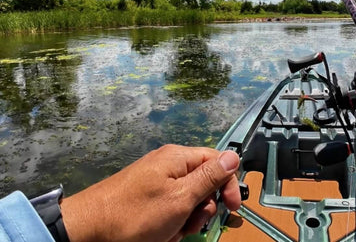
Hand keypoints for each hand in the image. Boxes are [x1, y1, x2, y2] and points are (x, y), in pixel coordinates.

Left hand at [60, 145, 240, 241]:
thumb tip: (234, 156)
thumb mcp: (180, 197)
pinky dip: (170, 224)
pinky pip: (170, 209)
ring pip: (188, 200)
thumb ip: (209, 177)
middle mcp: (169, 165)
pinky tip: (160, 234)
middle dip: (202, 208)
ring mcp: (157, 182)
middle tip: (190, 223)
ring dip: (186, 220)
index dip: (228, 184)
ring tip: (170, 232)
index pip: (218, 161)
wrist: (87, 230)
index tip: (232, 208)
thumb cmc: (135, 214)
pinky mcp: (147, 198)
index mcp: (179, 158)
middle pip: (204, 183)